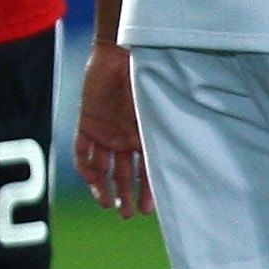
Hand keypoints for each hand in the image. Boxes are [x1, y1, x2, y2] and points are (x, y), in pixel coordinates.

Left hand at [72, 39, 147, 214]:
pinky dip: (86, 166)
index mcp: (145, 136)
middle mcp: (124, 138)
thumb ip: (164, 135)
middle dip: (126, 195)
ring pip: (103, 167)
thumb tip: (186, 164)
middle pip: (124, 174)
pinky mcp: (87, 122)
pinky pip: (82, 149)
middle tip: (127, 214)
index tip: (150, 210)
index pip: (147, 170)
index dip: (148, 191)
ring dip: (104, 186)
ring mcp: (105, 131)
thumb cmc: (148, 80)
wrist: (123, 54)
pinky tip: (92, 180)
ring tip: (108, 205)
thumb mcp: (157, 112)